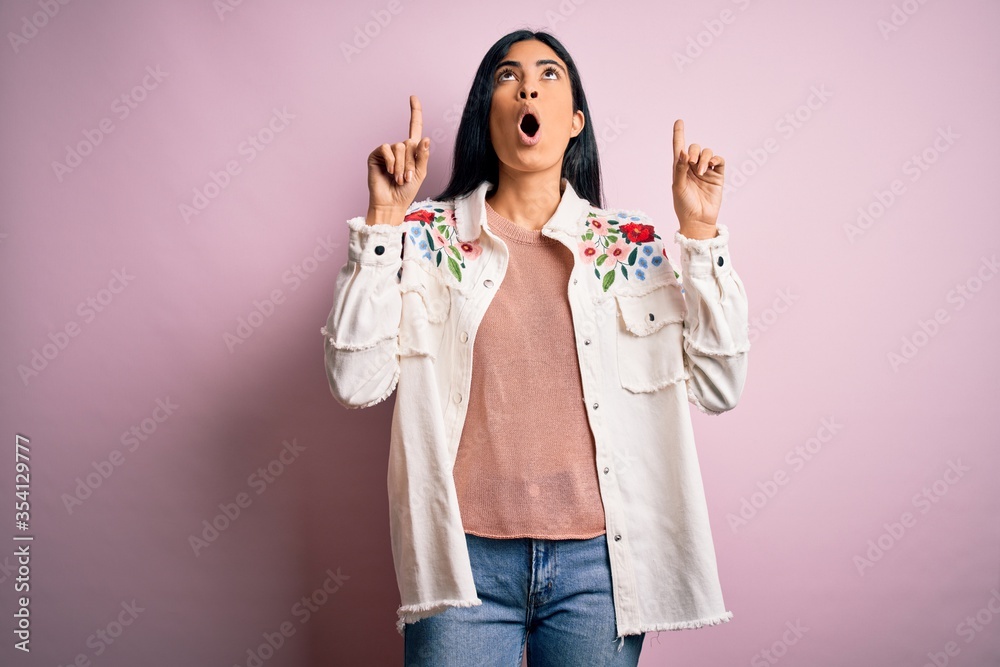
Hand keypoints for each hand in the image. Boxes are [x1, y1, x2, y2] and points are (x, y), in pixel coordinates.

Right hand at [365, 95, 430, 224]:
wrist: (391, 203)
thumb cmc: (406, 190)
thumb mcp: (420, 174)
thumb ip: (423, 156)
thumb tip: (425, 138)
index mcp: (412, 151)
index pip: (414, 127)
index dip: (415, 112)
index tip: (413, 97)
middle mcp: (399, 148)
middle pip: (409, 143)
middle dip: (410, 163)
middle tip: (405, 178)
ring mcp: (387, 151)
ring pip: (399, 147)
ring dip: (401, 166)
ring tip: (398, 179)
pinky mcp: (376, 155)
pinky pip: (386, 149)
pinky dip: (390, 161)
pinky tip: (388, 172)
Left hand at [671, 119, 723, 237]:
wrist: (698, 220)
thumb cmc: (684, 206)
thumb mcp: (678, 186)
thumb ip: (680, 169)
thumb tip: (683, 152)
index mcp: (680, 169)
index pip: (679, 148)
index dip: (679, 134)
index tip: (679, 121)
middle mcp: (693, 167)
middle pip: (694, 148)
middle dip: (693, 151)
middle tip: (690, 162)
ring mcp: (706, 171)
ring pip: (706, 152)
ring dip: (703, 158)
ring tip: (700, 172)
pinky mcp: (717, 176)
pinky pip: (718, 160)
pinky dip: (714, 159)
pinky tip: (710, 166)